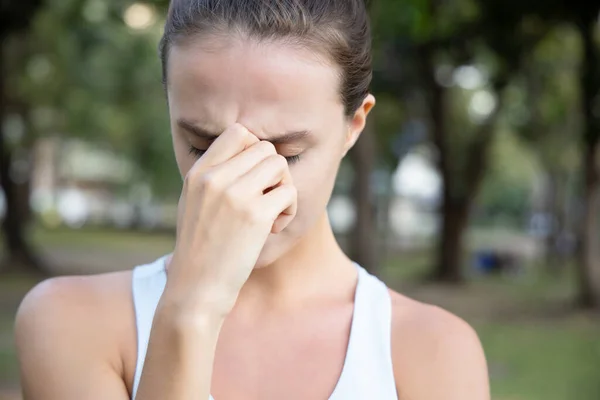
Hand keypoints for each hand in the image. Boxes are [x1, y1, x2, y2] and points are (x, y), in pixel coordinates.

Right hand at [164, 123, 297, 318]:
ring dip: (283, 188)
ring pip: (280, 165)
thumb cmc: (200, 249)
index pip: (238, 132)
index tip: (254, 177)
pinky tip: (273, 228)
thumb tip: (251, 149)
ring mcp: (235, 195)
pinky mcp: (255, 215)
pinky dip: (289, 210)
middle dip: (273, 173)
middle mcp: (215, 178)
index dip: (255, 150)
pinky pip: (289, 192)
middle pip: (265, 148)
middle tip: (265, 200)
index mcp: (199, 173)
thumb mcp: (194, 203)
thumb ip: (215, 176)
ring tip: (270, 213)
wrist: (195, 289)